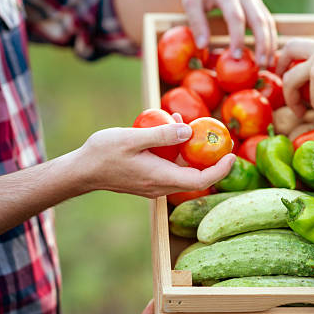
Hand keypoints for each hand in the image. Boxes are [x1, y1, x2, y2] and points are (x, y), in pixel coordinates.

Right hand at [76, 115, 234, 197]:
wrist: (81, 171)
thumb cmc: (103, 154)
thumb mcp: (132, 138)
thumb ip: (162, 135)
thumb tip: (189, 131)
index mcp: (161, 178)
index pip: (201, 179)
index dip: (220, 169)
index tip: (232, 154)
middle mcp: (161, 186)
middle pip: (196, 177)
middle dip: (211, 159)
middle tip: (222, 139)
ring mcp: (154, 185)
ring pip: (182, 171)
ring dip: (191, 152)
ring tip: (193, 127)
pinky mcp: (148, 180)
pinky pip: (170, 168)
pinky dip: (176, 152)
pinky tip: (170, 129)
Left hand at [182, 0, 276, 66]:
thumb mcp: (191, 1)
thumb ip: (196, 22)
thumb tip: (202, 47)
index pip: (236, 17)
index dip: (238, 37)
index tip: (236, 56)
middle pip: (259, 20)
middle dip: (262, 43)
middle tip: (261, 65)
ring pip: (268, 21)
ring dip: (270, 43)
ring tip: (267, 64)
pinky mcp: (258, 2)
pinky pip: (268, 20)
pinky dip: (271, 37)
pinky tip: (268, 53)